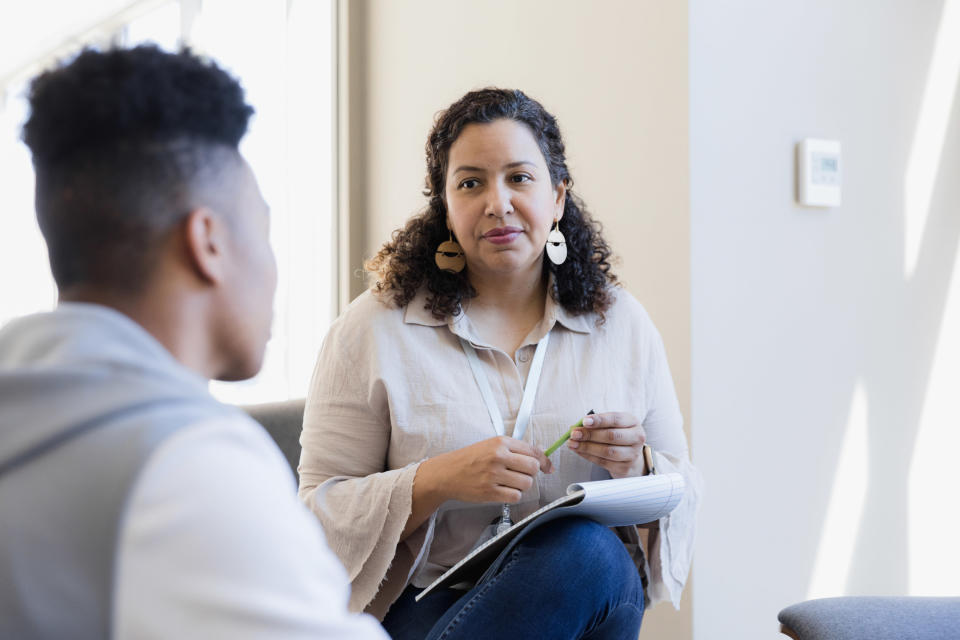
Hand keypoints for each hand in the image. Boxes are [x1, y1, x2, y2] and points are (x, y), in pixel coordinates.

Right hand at [420, 436, 553, 504]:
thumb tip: (541, 456)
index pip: (533, 451)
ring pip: (526, 483)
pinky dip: (513, 495)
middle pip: (533, 468)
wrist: (447, 473)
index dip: (544, 461)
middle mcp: (498, 456)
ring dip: (521, 485)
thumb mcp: (491, 445)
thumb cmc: (470, 459)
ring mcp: (494, 475)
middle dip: (531, 473)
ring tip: (509, 482)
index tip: (547, 468)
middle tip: (521, 474)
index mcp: (500, 442)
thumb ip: (515, 449)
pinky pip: (515, 496)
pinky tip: (503, 490)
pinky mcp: (490, 492)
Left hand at [567, 411, 646, 477]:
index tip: (584, 421)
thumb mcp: (612, 425)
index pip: (615, 419)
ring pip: (607, 451)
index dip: (599, 420)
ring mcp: (632, 454)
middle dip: (590, 434)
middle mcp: (636, 437)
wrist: (631, 455)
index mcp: (633, 422)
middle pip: (611, 436)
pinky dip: (588, 456)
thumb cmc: (618, 435)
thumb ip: (597, 424)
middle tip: (574, 434)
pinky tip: (579, 451)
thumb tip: (576, 427)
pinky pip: (603, 462)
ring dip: (586, 447)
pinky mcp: (625, 468)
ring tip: (573, 443)